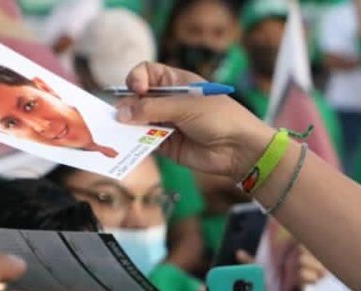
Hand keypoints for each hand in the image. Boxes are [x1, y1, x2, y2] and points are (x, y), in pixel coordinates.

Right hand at [116, 62, 274, 180]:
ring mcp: (167, 123)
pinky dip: (135, 142)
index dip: (136, 78)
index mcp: (176, 83)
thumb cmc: (219, 118)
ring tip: (121, 130)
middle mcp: (169, 101)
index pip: (146, 73)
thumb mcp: (185, 106)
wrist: (240, 149)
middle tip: (122, 116)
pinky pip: (145, 141)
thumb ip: (152, 109)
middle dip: (127, 105)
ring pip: (138, 120)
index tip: (137, 89)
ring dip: (128, 125)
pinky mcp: (167, 145)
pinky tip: (129, 144)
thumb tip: (121, 113)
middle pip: (137, 98)